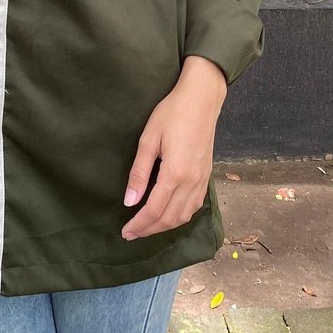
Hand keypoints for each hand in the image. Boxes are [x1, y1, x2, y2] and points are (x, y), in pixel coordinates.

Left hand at [121, 56, 226, 240]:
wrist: (202, 98)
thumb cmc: (172, 113)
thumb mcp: (149, 138)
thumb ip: (139, 172)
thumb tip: (130, 201)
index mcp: (175, 173)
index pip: (154, 210)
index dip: (139, 224)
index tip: (125, 232)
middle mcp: (192, 181)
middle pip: (170, 218)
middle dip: (149, 230)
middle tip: (131, 234)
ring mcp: (202, 180)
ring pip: (184, 215)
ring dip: (165, 226)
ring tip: (147, 227)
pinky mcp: (207, 175)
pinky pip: (194, 206)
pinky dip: (180, 216)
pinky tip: (170, 214)